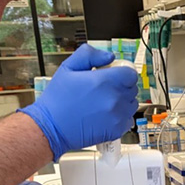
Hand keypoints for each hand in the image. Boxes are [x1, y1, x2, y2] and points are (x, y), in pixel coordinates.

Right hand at [19, 44, 138, 160]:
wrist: (51, 127)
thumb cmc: (58, 99)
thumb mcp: (68, 67)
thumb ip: (89, 55)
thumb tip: (109, 56)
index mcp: (105, 81)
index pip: (130, 74)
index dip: (123, 73)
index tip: (114, 76)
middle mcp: (115, 98)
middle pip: (132, 88)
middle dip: (122, 87)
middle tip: (104, 90)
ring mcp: (118, 115)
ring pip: (132, 104)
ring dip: (123, 102)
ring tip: (104, 103)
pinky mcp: (117, 130)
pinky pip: (128, 119)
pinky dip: (121, 117)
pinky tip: (106, 116)